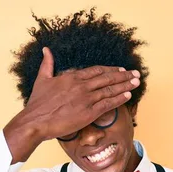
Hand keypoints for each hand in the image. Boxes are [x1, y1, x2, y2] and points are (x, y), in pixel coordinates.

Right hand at [3, 47, 140, 161]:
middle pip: (107, 78)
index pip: (97, 71)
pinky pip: (108, 104)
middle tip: (136, 73)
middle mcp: (81, 86)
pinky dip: (119, 99)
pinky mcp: (88, 113)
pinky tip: (128, 95)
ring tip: (136, 82)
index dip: (110, 70)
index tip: (120, 69)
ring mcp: (86, 99)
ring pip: (110, 90)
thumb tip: (46, 50)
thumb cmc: (38, 103)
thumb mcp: (42, 79)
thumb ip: (47, 64)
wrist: (36, 121)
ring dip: (125, 85)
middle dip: (124, 75)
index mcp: (72, 77)